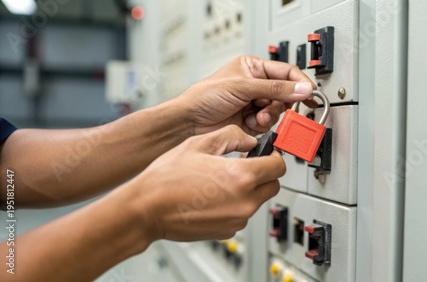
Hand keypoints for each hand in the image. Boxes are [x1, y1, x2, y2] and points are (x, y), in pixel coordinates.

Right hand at [125, 125, 284, 241]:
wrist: (147, 209)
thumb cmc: (167, 178)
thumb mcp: (199, 143)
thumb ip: (231, 136)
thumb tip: (249, 138)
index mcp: (241, 177)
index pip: (278, 167)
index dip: (274, 157)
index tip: (268, 154)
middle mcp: (244, 202)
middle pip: (273, 186)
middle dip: (264, 174)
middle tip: (247, 165)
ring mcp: (236, 219)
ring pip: (258, 201)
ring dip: (249, 190)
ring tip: (223, 180)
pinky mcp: (227, 231)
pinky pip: (242, 214)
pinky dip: (236, 205)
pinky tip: (215, 196)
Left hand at [174, 55, 315, 135]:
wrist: (190, 122)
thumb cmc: (205, 97)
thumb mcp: (243, 87)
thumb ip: (275, 88)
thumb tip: (302, 88)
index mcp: (253, 68)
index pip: (286, 72)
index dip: (299, 83)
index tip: (309, 93)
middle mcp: (256, 86)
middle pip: (285, 94)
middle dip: (281, 103)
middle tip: (276, 107)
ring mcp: (254, 105)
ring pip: (278, 111)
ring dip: (270, 115)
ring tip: (257, 116)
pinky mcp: (251, 122)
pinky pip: (269, 124)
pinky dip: (263, 125)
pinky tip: (251, 123)